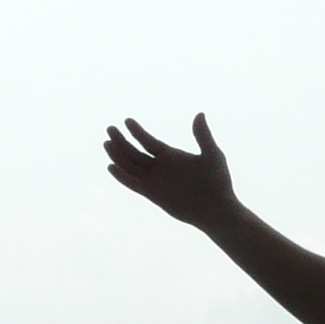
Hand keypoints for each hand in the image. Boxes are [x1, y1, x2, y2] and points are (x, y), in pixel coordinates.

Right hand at [104, 113, 238, 228]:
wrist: (216, 210)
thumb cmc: (218, 182)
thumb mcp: (212, 155)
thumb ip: (203, 135)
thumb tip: (199, 114)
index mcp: (172, 156)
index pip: (148, 141)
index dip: (137, 131)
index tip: (127, 121)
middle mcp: (161, 167)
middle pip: (135, 152)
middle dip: (122, 141)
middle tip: (109, 128)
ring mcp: (155, 181)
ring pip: (131, 166)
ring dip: (118, 155)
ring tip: (106, 143)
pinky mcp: (153, 195)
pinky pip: (133, 184)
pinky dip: (122, 176)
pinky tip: (111, 166)